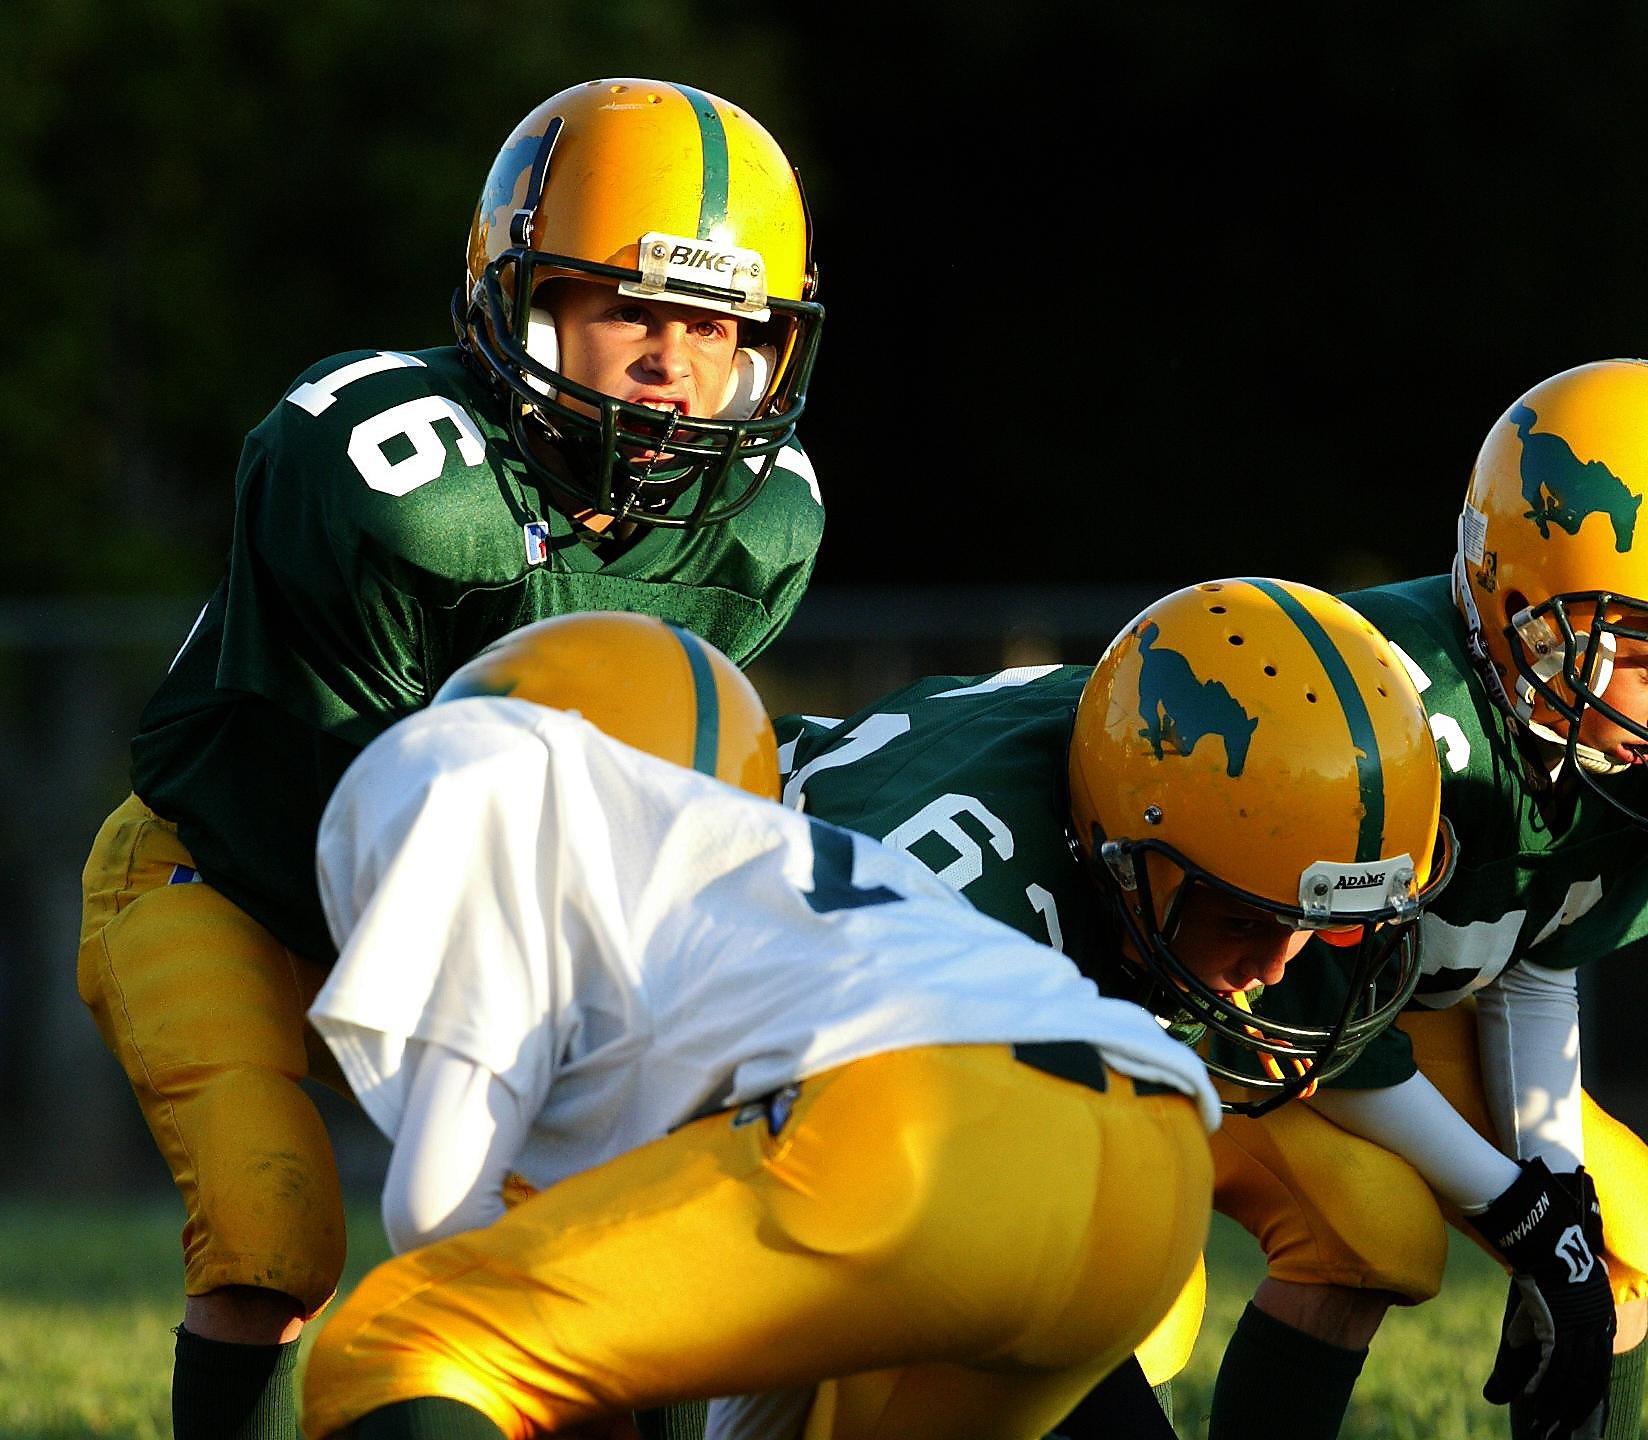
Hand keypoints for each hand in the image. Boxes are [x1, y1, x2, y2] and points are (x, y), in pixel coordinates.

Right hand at [1466, 1160, 1613, 1438]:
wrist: (1544, 1231)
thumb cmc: (1546, 1261)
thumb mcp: (1549, 1298)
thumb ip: (1541, 1326)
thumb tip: (1537, 1326)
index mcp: (1601, 1323)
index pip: (1597, 1373)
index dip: (1588, 1401)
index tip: (1577, 1424)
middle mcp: (1596, 1328)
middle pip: (1589, 1382)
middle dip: (1575, 1412)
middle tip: (1561, 1434)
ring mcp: (1579, 1324)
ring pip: (1573, 1377)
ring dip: (1558, 1404)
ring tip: (1545, 1425)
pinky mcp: (1559, 1317)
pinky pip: (1555, 1360)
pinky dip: (1543, 1381)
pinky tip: (1531, 1397)